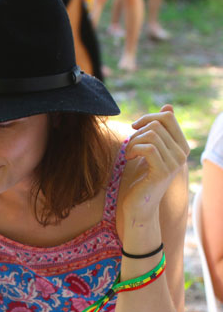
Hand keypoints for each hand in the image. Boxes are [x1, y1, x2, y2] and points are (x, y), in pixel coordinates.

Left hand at [122, 105, 189, 221]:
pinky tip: (129, 158)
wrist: (139, 205)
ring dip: (133, 142)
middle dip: (137, 133)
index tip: (134, 128)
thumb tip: (168, 106)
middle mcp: (182, 153)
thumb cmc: (142, 178)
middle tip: (129, 147)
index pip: (167, 117)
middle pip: (156, 125)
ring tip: (129, 154)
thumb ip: (159, 131)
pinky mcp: (163, 171)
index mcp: (181, 145)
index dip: (148, 118)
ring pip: (151, 135)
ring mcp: (174, 162)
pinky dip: (134, 150)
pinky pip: (148, 148)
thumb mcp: (150, 151)